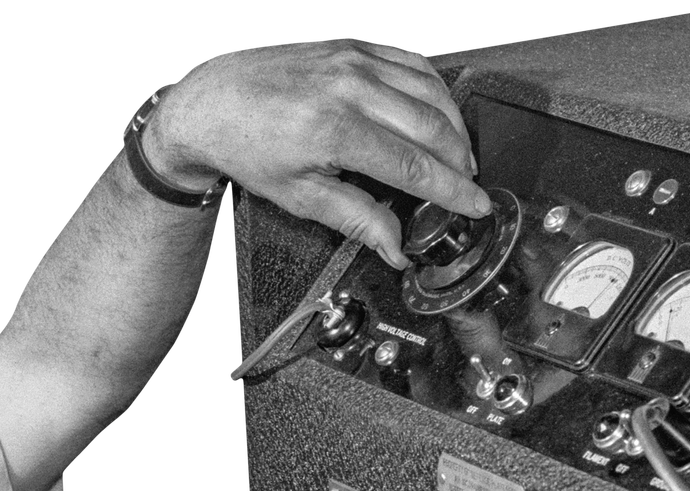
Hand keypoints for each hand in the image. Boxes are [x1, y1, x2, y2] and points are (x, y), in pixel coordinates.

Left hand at [143, 41, 489, 268]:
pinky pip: (412, 64)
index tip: (475, 206)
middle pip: (430, 127)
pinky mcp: (353, 46)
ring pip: (430, 91)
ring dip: (454, 127)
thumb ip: (356, 218)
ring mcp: (353, 60)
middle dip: (460, 161)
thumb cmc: (248, 147)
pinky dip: (435, 90)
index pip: (412, 166)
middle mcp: (348, 87)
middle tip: (470, 186)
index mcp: (334, 130)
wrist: (214, 100)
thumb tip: (396, 245)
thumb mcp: (299, 197)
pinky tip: (440, 113)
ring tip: (460, 157)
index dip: (452, 190)